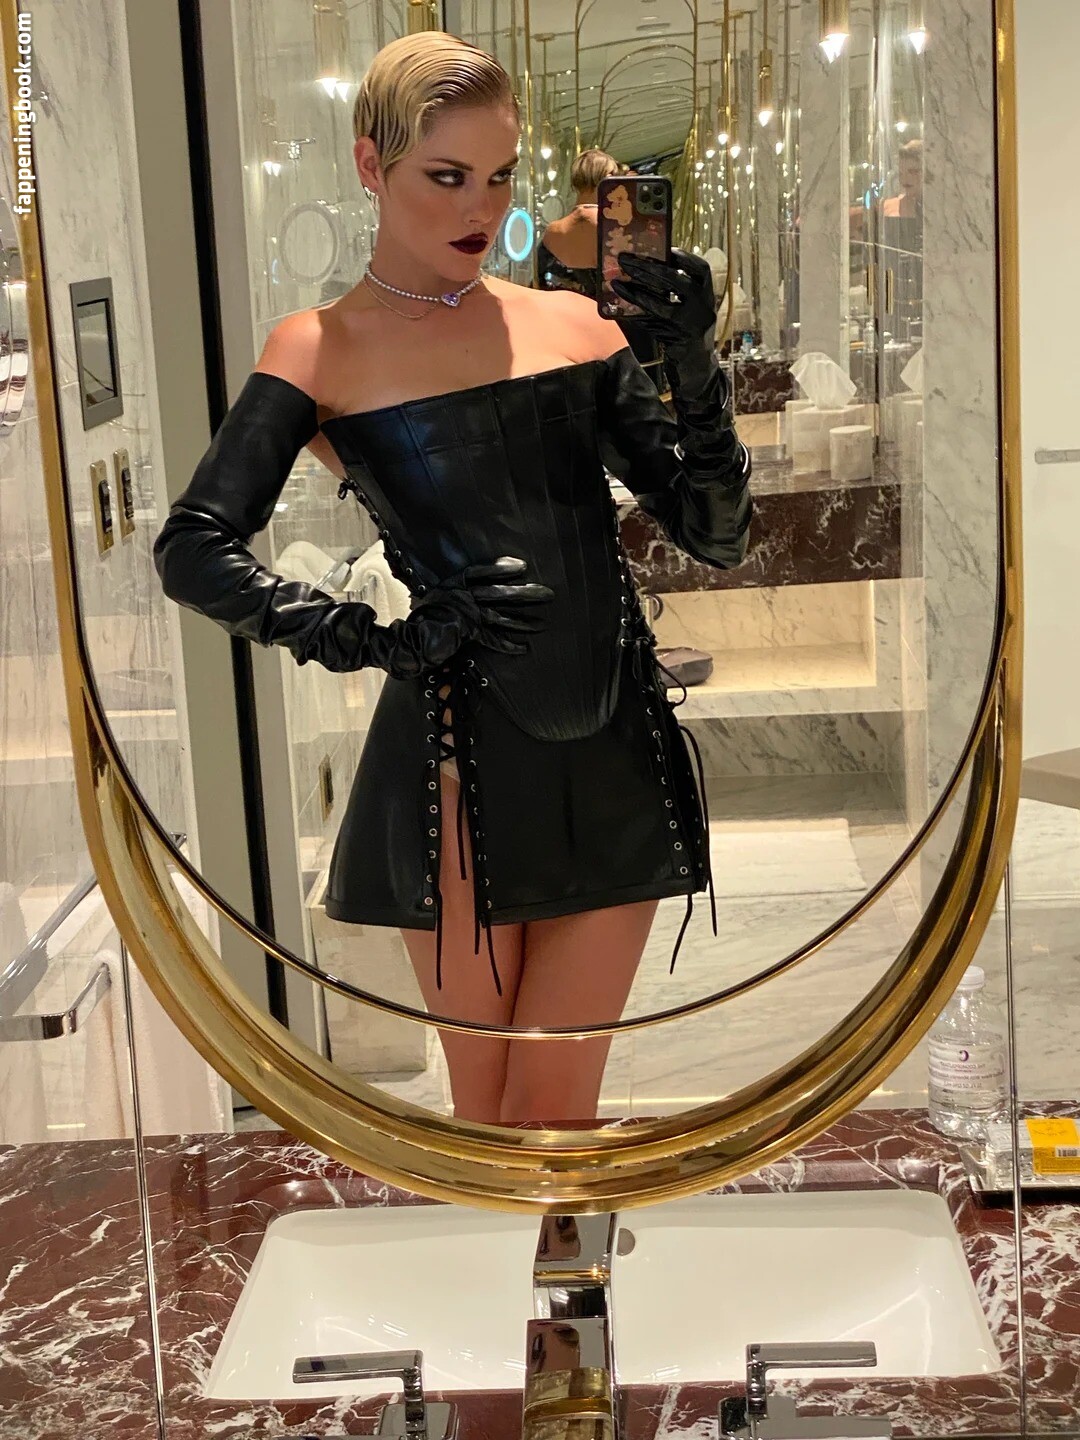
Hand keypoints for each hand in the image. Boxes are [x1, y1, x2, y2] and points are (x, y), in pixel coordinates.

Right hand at [369, 556, 552, 678]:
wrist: (409, 638)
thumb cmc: (420, 617)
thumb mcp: (436, 596)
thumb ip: (452, 592)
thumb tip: (468, 590)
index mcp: (453, 584)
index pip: (481, 572)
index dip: (501, 568)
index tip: (521, 566)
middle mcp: (463, 597)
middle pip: (499, 592)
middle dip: (525, 593)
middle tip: (548, 593)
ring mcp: (467, 615)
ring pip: (500, 617)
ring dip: (522, 621)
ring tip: (542, 624)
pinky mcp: (468, 633)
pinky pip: (492, 639)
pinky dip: (507, 644)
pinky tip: (524, 648)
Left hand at [610, 247, 717, 358]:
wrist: (698, 368)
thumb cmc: (688, 333)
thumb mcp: (689, 309)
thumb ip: (675, 292)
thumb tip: (645, 269)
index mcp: (708, 295)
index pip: (701, 269)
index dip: (682, 256)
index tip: (663, 247)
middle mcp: (704, 308)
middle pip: (677, 282)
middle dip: (650, 268)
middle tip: (627, 259)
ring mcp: (692, 325)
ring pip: (662, 304)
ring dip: (638, 290)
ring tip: (618, 279)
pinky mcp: (678, 339)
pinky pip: (652, 323)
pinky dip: (635, 313)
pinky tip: (620, 304)